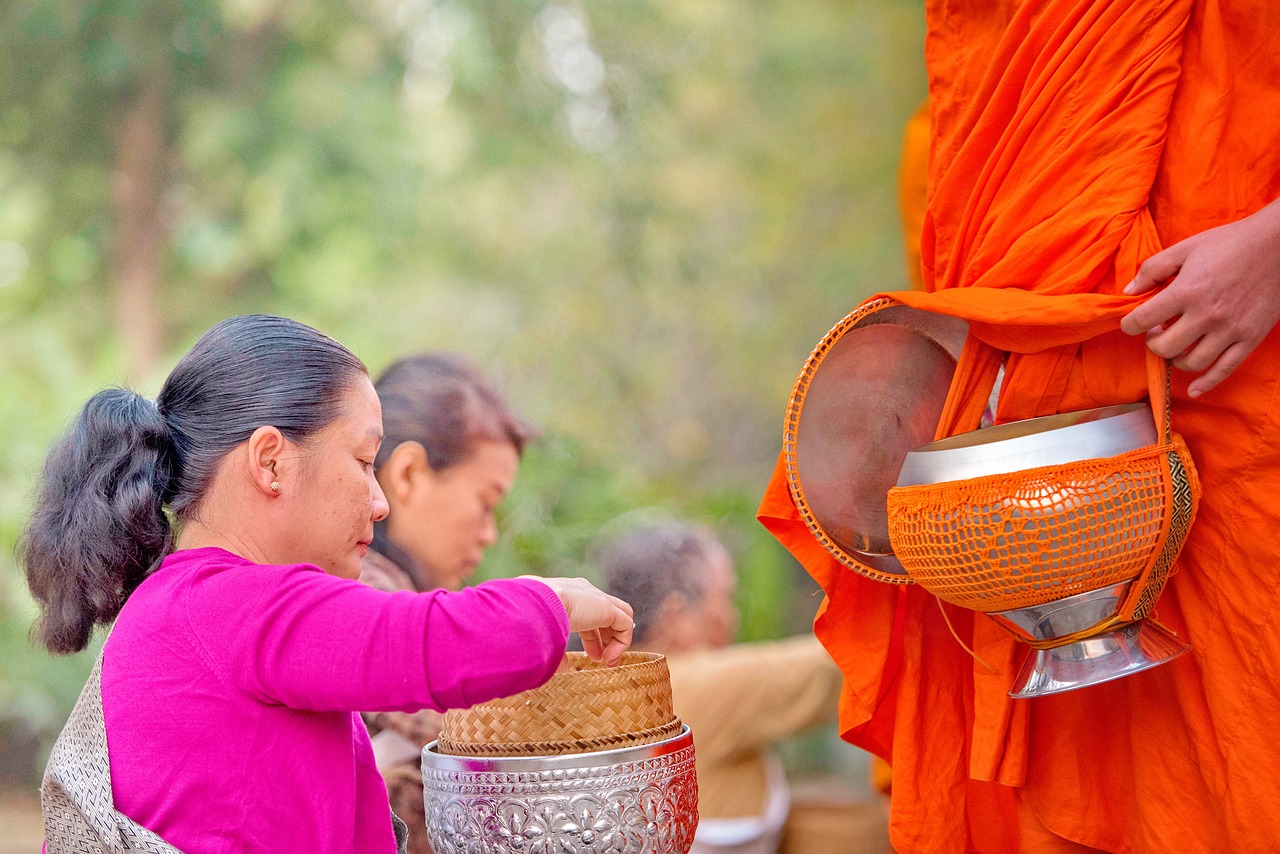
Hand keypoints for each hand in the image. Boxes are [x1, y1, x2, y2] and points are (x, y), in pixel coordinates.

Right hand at [521, 576, 633, 665]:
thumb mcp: (543, 638)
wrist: (534, 606)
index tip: (590, 657)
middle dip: (607, 639)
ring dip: (617, 640)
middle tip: (604, 661)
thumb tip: (562, 668)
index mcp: (566, 595)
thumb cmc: (530, 622)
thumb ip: (555, 651)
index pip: (587, 614)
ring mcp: (596, 598)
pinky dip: (621, 642)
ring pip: (620, 616)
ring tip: (610, 661)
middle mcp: (583, 593)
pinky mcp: (606, 607)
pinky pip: (625, 624)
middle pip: (605, 615)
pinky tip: (609, 657)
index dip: (592, 638)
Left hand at [1120, 200, 1279, 396]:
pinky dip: (1206, 383)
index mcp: (1186, 290)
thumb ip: (1152, 269)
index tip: (1132, 322)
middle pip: (1164, 347)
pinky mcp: (1250, 338)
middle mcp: (1207, 315)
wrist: (1279, 244)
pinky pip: (1225, 369)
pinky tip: (1194, 389)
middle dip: (1152, 342)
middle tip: (1156, 332)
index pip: (1142, 320)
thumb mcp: (1186, 248)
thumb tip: (1128, 292)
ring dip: (1175, 359)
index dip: (1130, 324)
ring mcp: (1230, 329)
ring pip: (1190, 362)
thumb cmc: (1230, 243)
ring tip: (1175, 345)